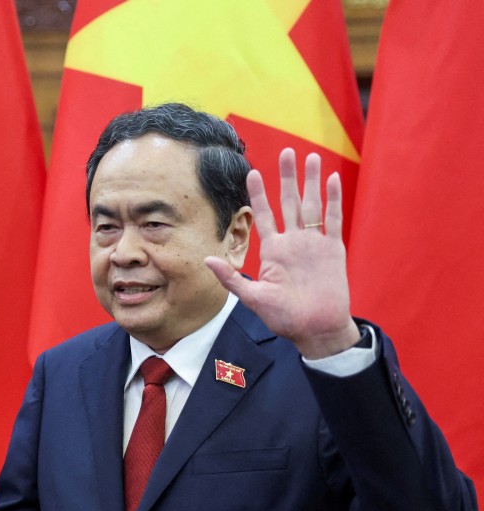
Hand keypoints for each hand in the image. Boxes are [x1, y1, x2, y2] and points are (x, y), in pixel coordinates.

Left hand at [205, 148, 359, 358]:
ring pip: (313, 204)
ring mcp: (314, 243)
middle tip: (287, 150)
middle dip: (288, 177)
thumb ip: (231, 278)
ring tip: (311, 156)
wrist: (316, 330)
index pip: (264, 215)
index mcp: (273, 251)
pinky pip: (332, 219)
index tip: (253, 172)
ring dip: (311, 181)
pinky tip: (331, 178)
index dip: (259, 194)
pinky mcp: (333, 249)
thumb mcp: (253, 297)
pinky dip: (332, 199)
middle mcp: (293, 242)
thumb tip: (206, 260)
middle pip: (290, 201)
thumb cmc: (284, 318)